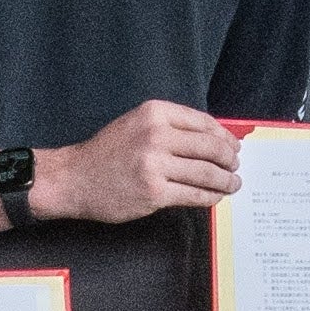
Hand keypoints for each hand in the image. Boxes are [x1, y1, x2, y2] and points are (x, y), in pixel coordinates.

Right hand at [26, 100, 240, 226]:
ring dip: (226, 181)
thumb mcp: (136, 124)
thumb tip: (212, 139)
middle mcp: (156, 135)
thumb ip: (170, 127)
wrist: (74, 178)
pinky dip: (210, 197)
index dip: (225, 137)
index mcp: (155, 113)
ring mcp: (155, 165)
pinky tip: (215, 197)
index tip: (233, 146)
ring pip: (206, 173)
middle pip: (211, 148)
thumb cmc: (106, 153)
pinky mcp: (154, 193)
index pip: (203, 123)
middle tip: (236, 167)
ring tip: (233, 184)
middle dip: (230, 160)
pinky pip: (194, 195)